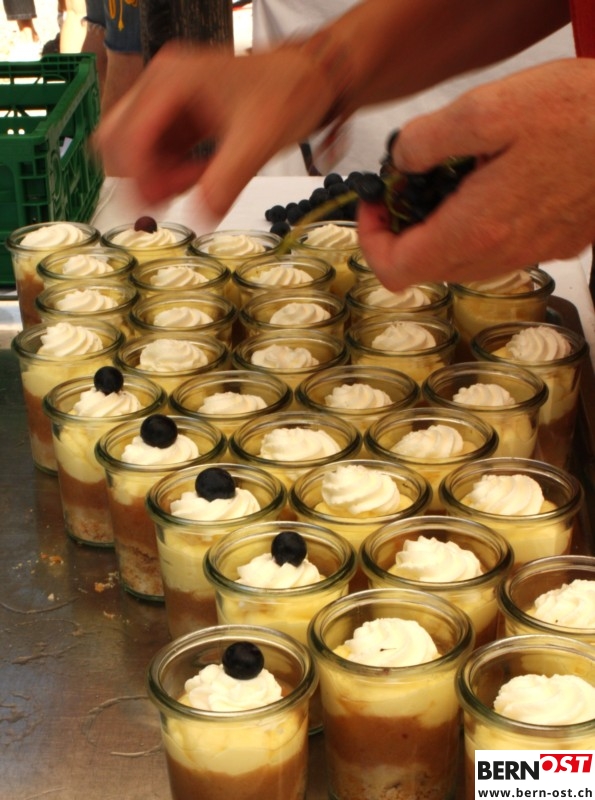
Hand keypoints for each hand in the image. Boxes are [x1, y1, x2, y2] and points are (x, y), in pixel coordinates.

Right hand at [94, 41, 335, 216]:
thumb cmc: (290, 89)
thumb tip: (200, 218)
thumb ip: (227, 181)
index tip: (149, 207)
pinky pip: (160, 154)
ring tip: (199, 181)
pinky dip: (174, 173)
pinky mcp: (181, 119)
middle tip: (170, 198)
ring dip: (159, 177)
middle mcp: (162, 86)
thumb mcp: (259, 139)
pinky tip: (203, 176)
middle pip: (119, 141)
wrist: (312, 79)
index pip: (128, 134)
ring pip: (137, 151)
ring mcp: (169, 102)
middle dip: (140, 176)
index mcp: (172, 79)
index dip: (136, 177)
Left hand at [357, 58, 594, 288]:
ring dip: (440, 227)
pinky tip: (490, 182)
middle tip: (408, 184)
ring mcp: (528, 252)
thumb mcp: (489, 108)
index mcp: (475, 228)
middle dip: (404, 230)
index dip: (372, 241)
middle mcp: (500, 253)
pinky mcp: (550, 243)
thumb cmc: (581, 115)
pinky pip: (495, 250)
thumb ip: (429, 139)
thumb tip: (401, 161)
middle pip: (426, 268)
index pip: (397, 270)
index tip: (375, 204)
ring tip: (450, 177)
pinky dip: (475, 226)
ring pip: (460, 262)